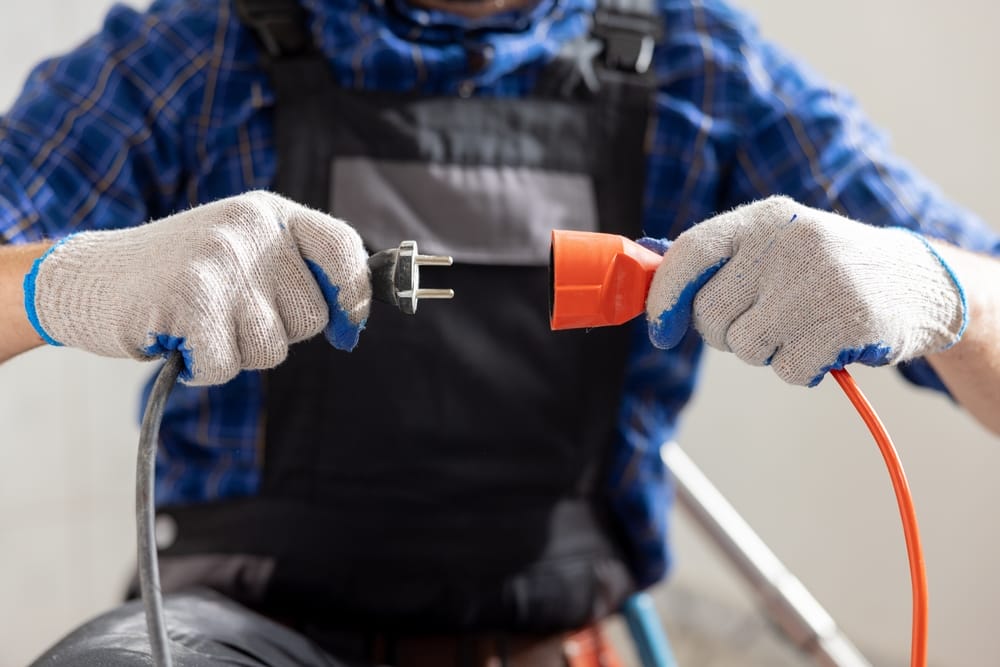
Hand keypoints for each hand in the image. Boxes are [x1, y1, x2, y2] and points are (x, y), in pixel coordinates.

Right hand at [25, 191, 369, 384]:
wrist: (87, 278)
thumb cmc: (177, 275)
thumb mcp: (242, 251)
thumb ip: (297, 273)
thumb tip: (355, 319)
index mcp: (269, 213)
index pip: (343, 247)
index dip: (355, 292)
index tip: (348, 321)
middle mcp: (249, 229)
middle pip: (313, 315)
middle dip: (278, 332)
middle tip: (227, 312)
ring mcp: (219, 262)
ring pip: (273, 348)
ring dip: (237, 352)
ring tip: (200, 322)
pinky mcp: (191, 301)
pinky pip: (228, 367)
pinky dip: (203, 369)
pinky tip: (179, 339)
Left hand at [645, 196, 965, 385]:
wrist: (917, 283)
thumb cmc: (825, 270)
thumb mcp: (776, 245)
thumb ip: (718, 262)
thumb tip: (648, 280)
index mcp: (765, 217)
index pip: (691, 252)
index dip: (665, 296)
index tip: (660, 330)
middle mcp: (789, 242)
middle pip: (710, 313)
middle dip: (723, 333)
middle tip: (760, 322)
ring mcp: (820, 281)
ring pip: (745, 346)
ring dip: (764, 351)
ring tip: (801, 326)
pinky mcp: (847, 322)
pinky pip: (787, 369)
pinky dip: (800, 368)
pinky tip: (826, 343)